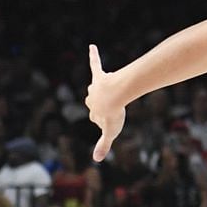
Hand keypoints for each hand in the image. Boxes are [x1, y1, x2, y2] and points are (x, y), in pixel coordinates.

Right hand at [86, 45, 126, 160]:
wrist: (115, 95)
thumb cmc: (113, 114)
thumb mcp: (110, 132)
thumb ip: (103, 145)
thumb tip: (96, 161)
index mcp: (92, 111)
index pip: (96, 118)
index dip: (105, 121)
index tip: (113, 121)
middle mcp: (90, 98)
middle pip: (96, 103)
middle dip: (105, 106)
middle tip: (116, 108)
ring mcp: (94, 87)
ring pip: (97, 88)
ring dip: (105, 91)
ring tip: (116, 95)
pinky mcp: (99, 75)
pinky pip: (95, 64)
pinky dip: (93, 55)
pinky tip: (92, 46)